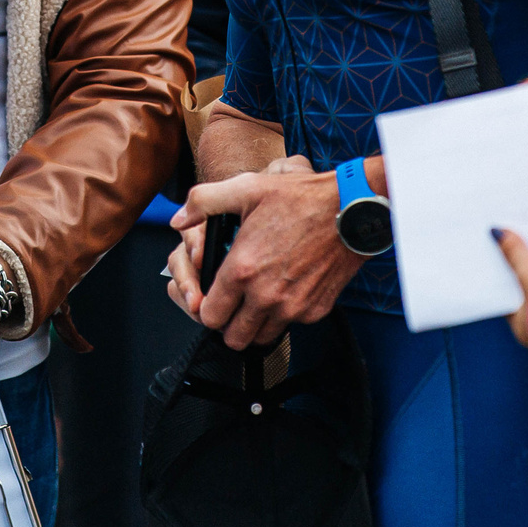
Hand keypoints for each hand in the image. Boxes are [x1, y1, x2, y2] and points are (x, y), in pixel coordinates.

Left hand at [167, 167, 364, 351]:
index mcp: (242, 270)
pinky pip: (291, 326)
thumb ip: (202, 202)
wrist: (350, 210)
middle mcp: (265, 295)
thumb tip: (177, 219)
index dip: (207, 309)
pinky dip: (284, 316)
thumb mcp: (246, 188)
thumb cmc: (300, 198)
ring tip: (258, 301)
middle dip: (228, 325)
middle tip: (233, 306)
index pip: (209, 315)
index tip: (213, 299)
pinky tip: (285, 291)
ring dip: (256, 325)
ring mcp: (292, 307)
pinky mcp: (315, 310)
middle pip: (233, 338)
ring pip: (262, 337)